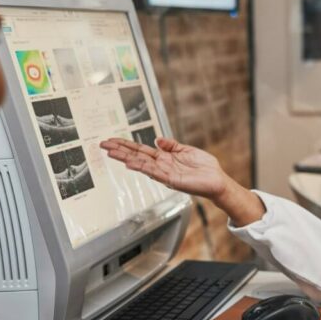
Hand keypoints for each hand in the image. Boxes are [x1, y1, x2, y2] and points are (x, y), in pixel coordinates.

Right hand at [100, 137, 228, 198]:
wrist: (217, 180)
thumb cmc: (204, 167)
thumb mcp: (186, 150)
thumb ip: (171, 145)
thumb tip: (157, 139)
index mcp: (164, 158)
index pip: (140, 150)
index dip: (126, 145)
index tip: (112, 140)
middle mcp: (161, 166)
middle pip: (136, 156)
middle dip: (119, 150)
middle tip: (103, 145)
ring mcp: (164, 173)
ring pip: (141, 164)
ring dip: (125, 158)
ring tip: (111, 153)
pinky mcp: (171, 179)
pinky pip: (153, 172)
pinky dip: (141, 167)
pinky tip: (130, 163)